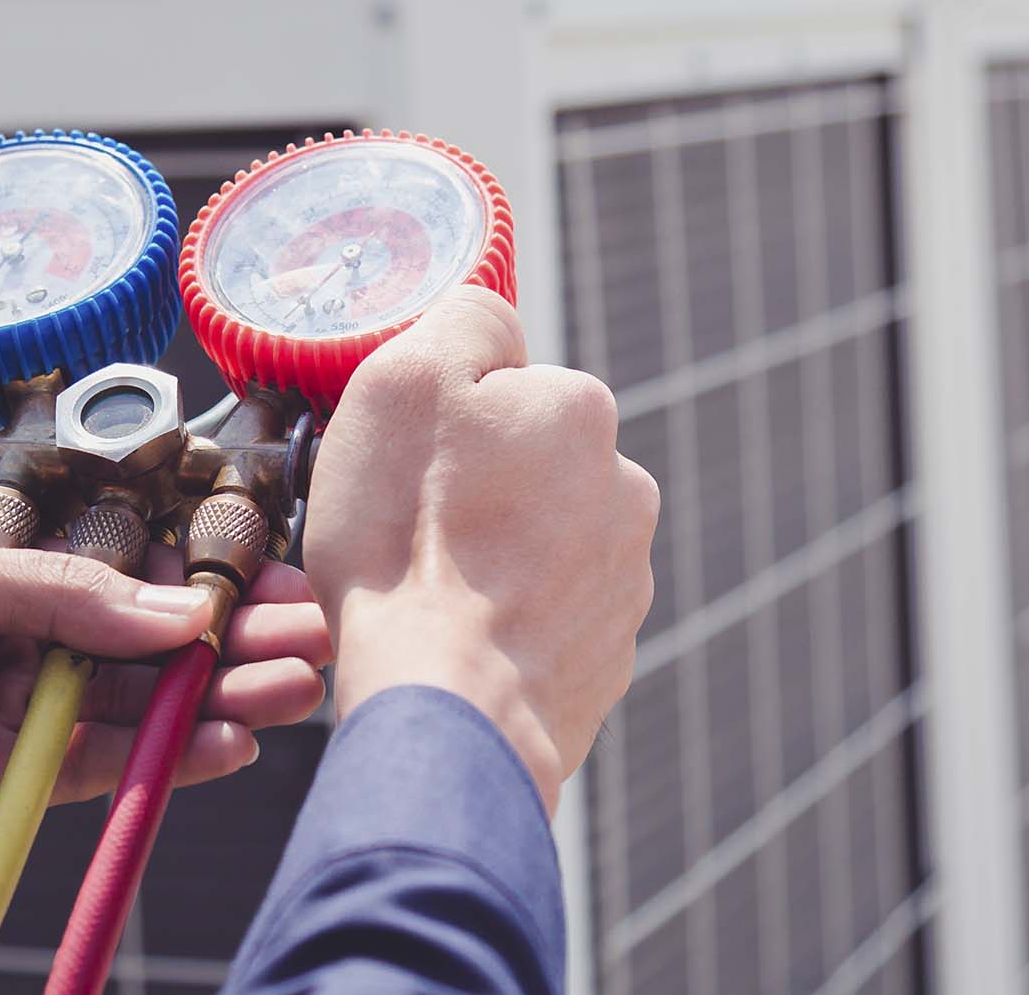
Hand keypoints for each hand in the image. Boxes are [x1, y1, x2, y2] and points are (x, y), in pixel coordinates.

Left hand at [0, 528, 331, 884]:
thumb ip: (52, 592)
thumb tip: (163, 608)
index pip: (122, 566)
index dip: (199, 572)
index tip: (267, 575)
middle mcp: (16, 640)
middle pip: (148, 638)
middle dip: (231, 634)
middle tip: (305, 633)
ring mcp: (17, 715)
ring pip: (143, 705)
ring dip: (220, 695)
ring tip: (288, 688)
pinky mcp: (10, 788)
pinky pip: (109, 772)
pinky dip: (173, 759)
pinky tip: (228, 740)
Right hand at [305, 288, 659, 813]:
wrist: (450, 709)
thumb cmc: (410, 545)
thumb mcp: (402, 383)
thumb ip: (463, 320)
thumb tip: (495, 322)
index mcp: (582, 411)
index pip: (502, 385)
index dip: (440, 420)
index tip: (404, 465)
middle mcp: (625, 487)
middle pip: (525, 465)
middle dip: (473, 489)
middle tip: (407, 532)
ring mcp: (624, 580)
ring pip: (537, 543)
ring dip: (491, 558)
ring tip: (430, 595)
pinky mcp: (608, 657)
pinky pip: (544, 619)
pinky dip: (504, 625)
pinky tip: (459, 642)